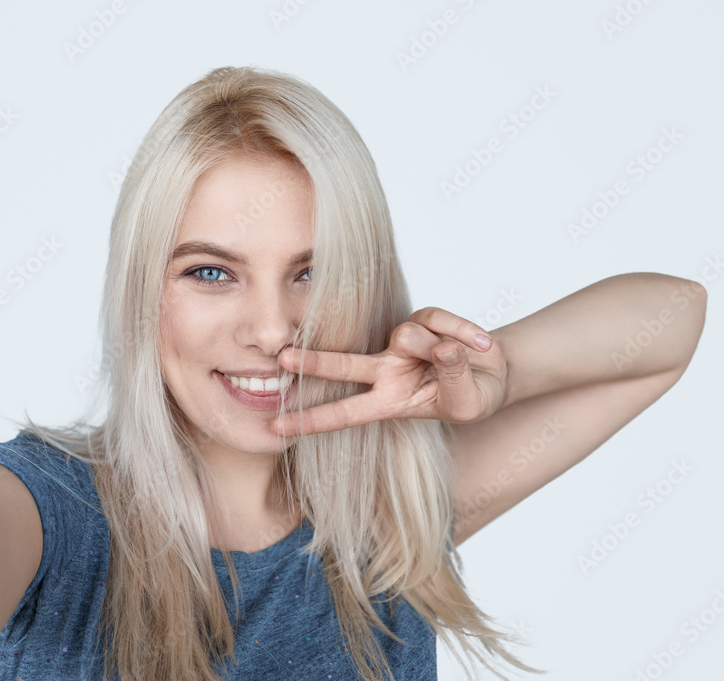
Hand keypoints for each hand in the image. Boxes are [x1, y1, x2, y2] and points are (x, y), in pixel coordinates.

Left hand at [271, 307, 507, 435]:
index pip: (345, 413)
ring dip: (443, 348)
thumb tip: (437, 346)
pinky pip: (439, 320)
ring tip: (468, 358)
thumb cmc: (472, 395)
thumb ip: (451, 375)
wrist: (496, 372)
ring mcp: (402, 343)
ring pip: (409, 337)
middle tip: (283, 359)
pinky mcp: (422, 318)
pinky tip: (479, 344)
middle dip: (314, 362)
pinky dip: (463, 332)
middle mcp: (387, 370)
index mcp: (389, 401)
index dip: (312, 421)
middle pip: (344, 365)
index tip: (276, 427)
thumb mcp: (466, 401)